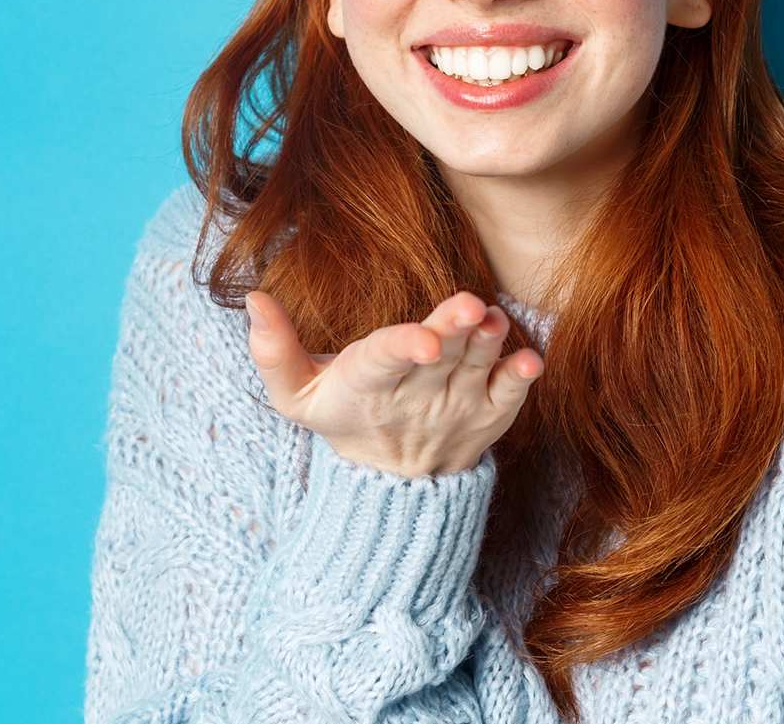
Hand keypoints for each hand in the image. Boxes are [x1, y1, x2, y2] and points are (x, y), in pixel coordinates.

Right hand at [244, 290, 543, 477]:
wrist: (390, 488)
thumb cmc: (343, 419)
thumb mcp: (296, 397)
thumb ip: (273, 351)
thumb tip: (252, 296)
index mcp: (368, 385)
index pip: (383, 361)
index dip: (403, 347)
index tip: (424, 341)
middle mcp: (417, 397)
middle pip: (438, 358)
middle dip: (454, 331)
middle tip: (472, 305)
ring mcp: (456, 407)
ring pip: (475, 369)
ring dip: (488, 344)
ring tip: (494, 317)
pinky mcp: (488, 417)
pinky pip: (508, 399)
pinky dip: (519, 382)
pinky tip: (530, 360)